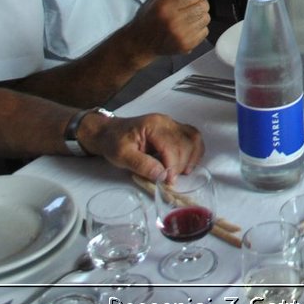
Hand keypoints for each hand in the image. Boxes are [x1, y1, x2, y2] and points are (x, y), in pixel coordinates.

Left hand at [79, 111, 203, 183]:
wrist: (109, 132)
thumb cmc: (114, 143)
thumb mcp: (121, 156)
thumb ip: (142, 165)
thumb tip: (162, 175)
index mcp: (153, 125)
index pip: (172, 146)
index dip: (172, 166)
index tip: (167, 182)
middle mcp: (166, 121)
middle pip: (186, 143)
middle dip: (181, 164)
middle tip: (170, 179)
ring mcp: (172, 123)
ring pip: (193, 138)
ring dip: (192, 157)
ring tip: (182, 172)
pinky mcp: (174, 128)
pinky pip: (192, 137)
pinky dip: (195, 151)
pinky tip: (188, 163)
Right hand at [126, 0, 210, 57]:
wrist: (140, 42)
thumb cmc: (149, 16)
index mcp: (164, 6)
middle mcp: (173, 22)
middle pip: (203, 5)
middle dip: (197, 3)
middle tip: (185, 7)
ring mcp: (181, 36)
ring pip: (206, 18)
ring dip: (198, 15)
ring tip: (185, 17)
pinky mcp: (186, 45)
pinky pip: (205, 31)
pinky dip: (198, 28)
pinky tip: (186, 27)